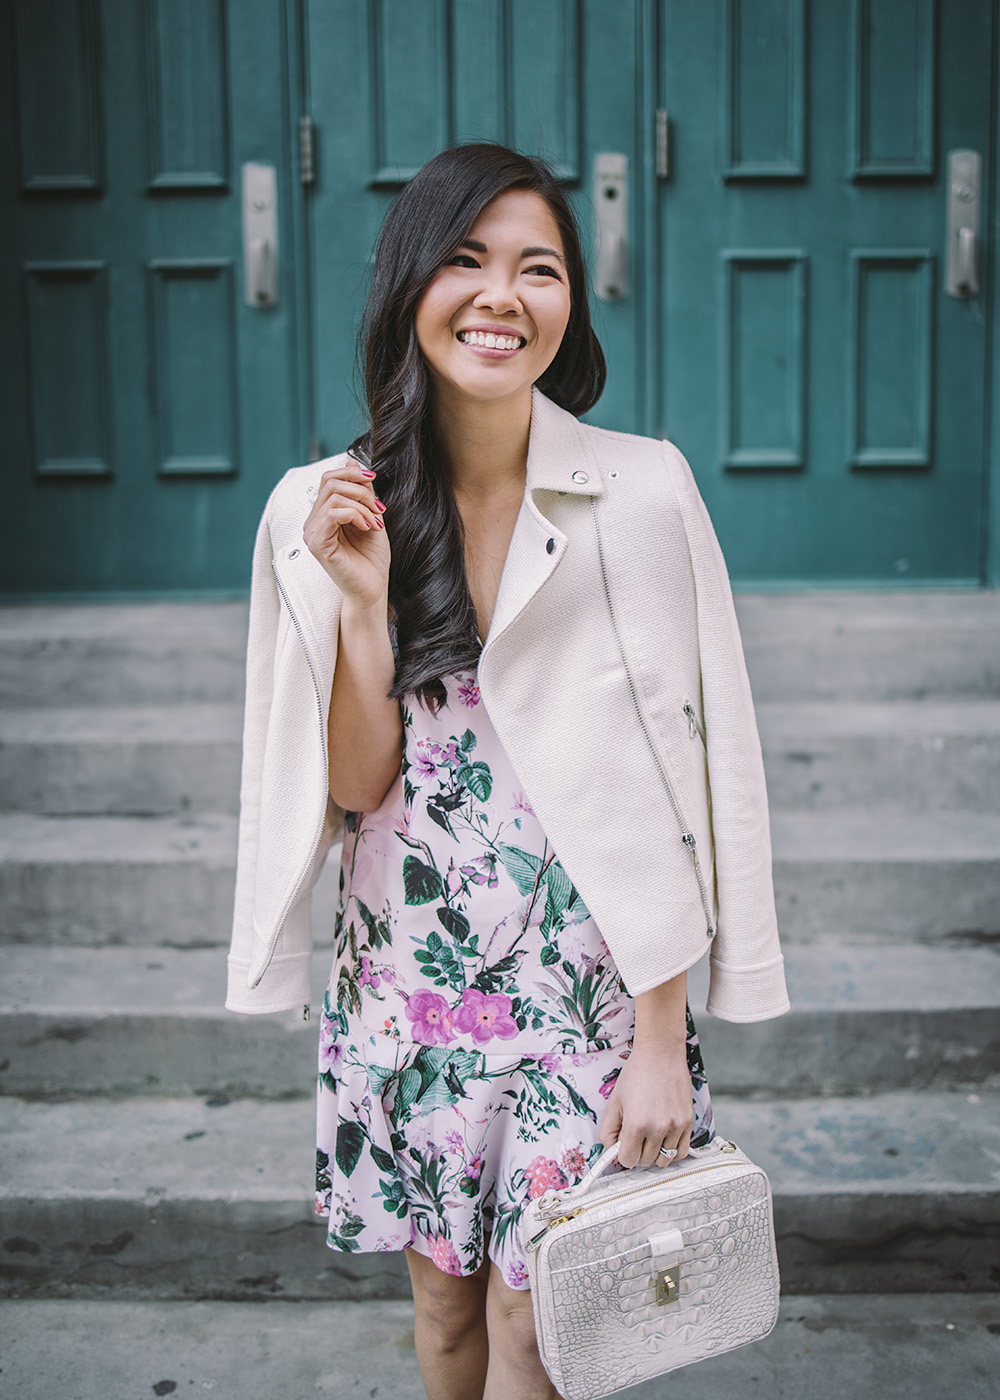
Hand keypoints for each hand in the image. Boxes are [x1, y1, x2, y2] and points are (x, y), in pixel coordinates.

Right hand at [302, 457, 390, 606]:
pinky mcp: (317, 544)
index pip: (329, 478)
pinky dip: (355, 514)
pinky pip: (333, 513)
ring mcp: (312, 532)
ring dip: (362, 505)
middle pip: (329, 482)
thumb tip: (352, 461)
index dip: (351, 472)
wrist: (373, 588)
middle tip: (379, 507)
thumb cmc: (371, 558)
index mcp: (323, 513)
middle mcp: (313, 521)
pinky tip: (368, 527)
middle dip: (360, 489)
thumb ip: (362, 491)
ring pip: (334, 496)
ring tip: (375, 522)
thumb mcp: (370, 515)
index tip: (373, 479)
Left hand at [596, 1041, 693, 1168]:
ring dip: (654, 1153)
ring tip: (649, 1137)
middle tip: (634, 1136)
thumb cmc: (637, 1073)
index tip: (622, 1145)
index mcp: (636, 1124)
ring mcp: (675, 1126)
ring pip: (664, 1159)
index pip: (627, 1160)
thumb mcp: (614, 1101)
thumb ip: (608, 1129)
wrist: (660, 1053)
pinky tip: (664, 1139)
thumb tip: (611, 1149)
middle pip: (645, 1162)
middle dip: (637, 1152)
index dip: (622, 1154)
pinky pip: (681, 1151)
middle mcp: (658, 1128)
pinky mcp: (688, 1122)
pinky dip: (672, 1151)